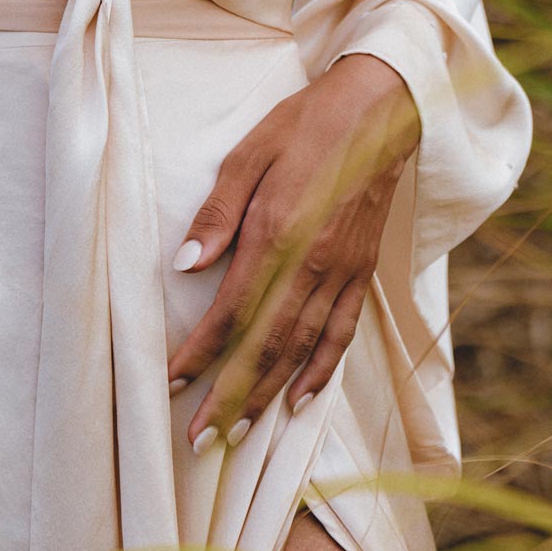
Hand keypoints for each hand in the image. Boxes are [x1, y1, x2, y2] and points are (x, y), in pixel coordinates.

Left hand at [166, 54, 420, 449]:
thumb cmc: (304, 125)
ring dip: (268, 394)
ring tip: (239, 432)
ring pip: (303, 349)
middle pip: (267, 344)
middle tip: (200, 439)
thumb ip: (217, 214)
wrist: (379, 111)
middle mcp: (313, 263)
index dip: (201, 352)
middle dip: (231, 396)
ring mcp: (343, 272)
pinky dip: (320, 372)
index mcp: (278, 232)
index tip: (172, 382)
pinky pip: (342, 333)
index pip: (233, 310)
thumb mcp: (248, 153)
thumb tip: (185, 264)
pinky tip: (299, 400)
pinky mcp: (363, 272)